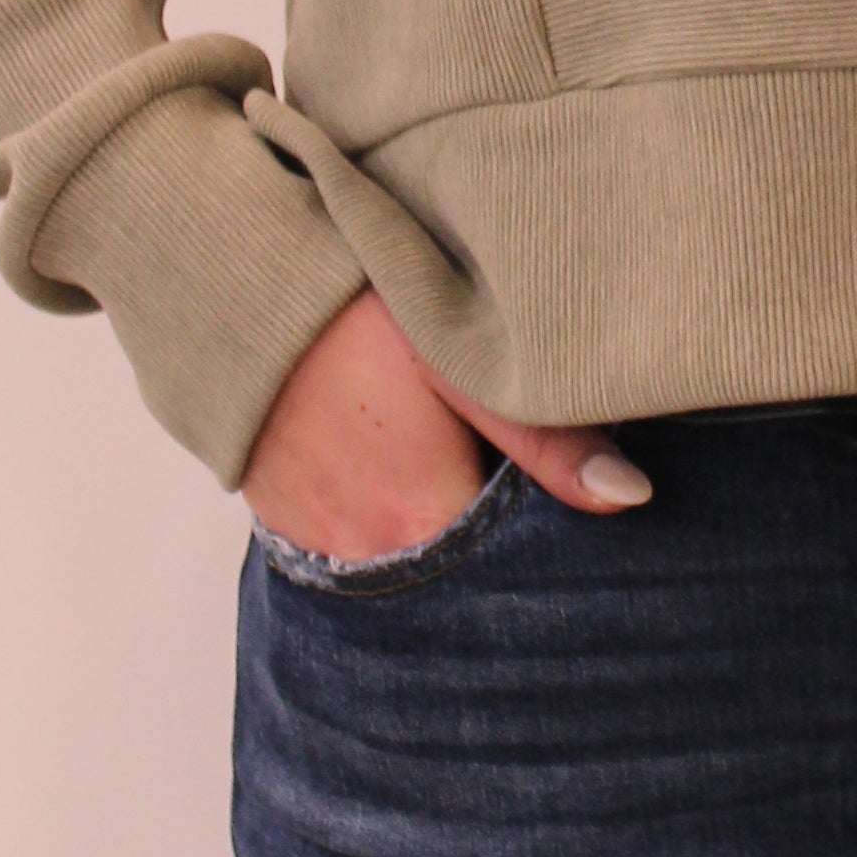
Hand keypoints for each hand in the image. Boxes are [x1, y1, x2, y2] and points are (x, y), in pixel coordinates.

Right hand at [238, 289, 653, 562]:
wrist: (226, 283)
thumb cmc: (350, 309)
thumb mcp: (457, 359)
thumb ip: (546, 438)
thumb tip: (630, 496)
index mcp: (422, 518)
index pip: (514, 572)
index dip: (548, 542)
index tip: (569, 515)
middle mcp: (366, 552)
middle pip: (458, 574)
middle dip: (494, 544)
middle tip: (514, 481)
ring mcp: (317, 541)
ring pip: (404, 562)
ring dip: (437, 533)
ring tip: (453, 469)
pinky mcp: (282, 521)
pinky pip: (352, 545)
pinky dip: (383, 522)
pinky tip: (397, 469)